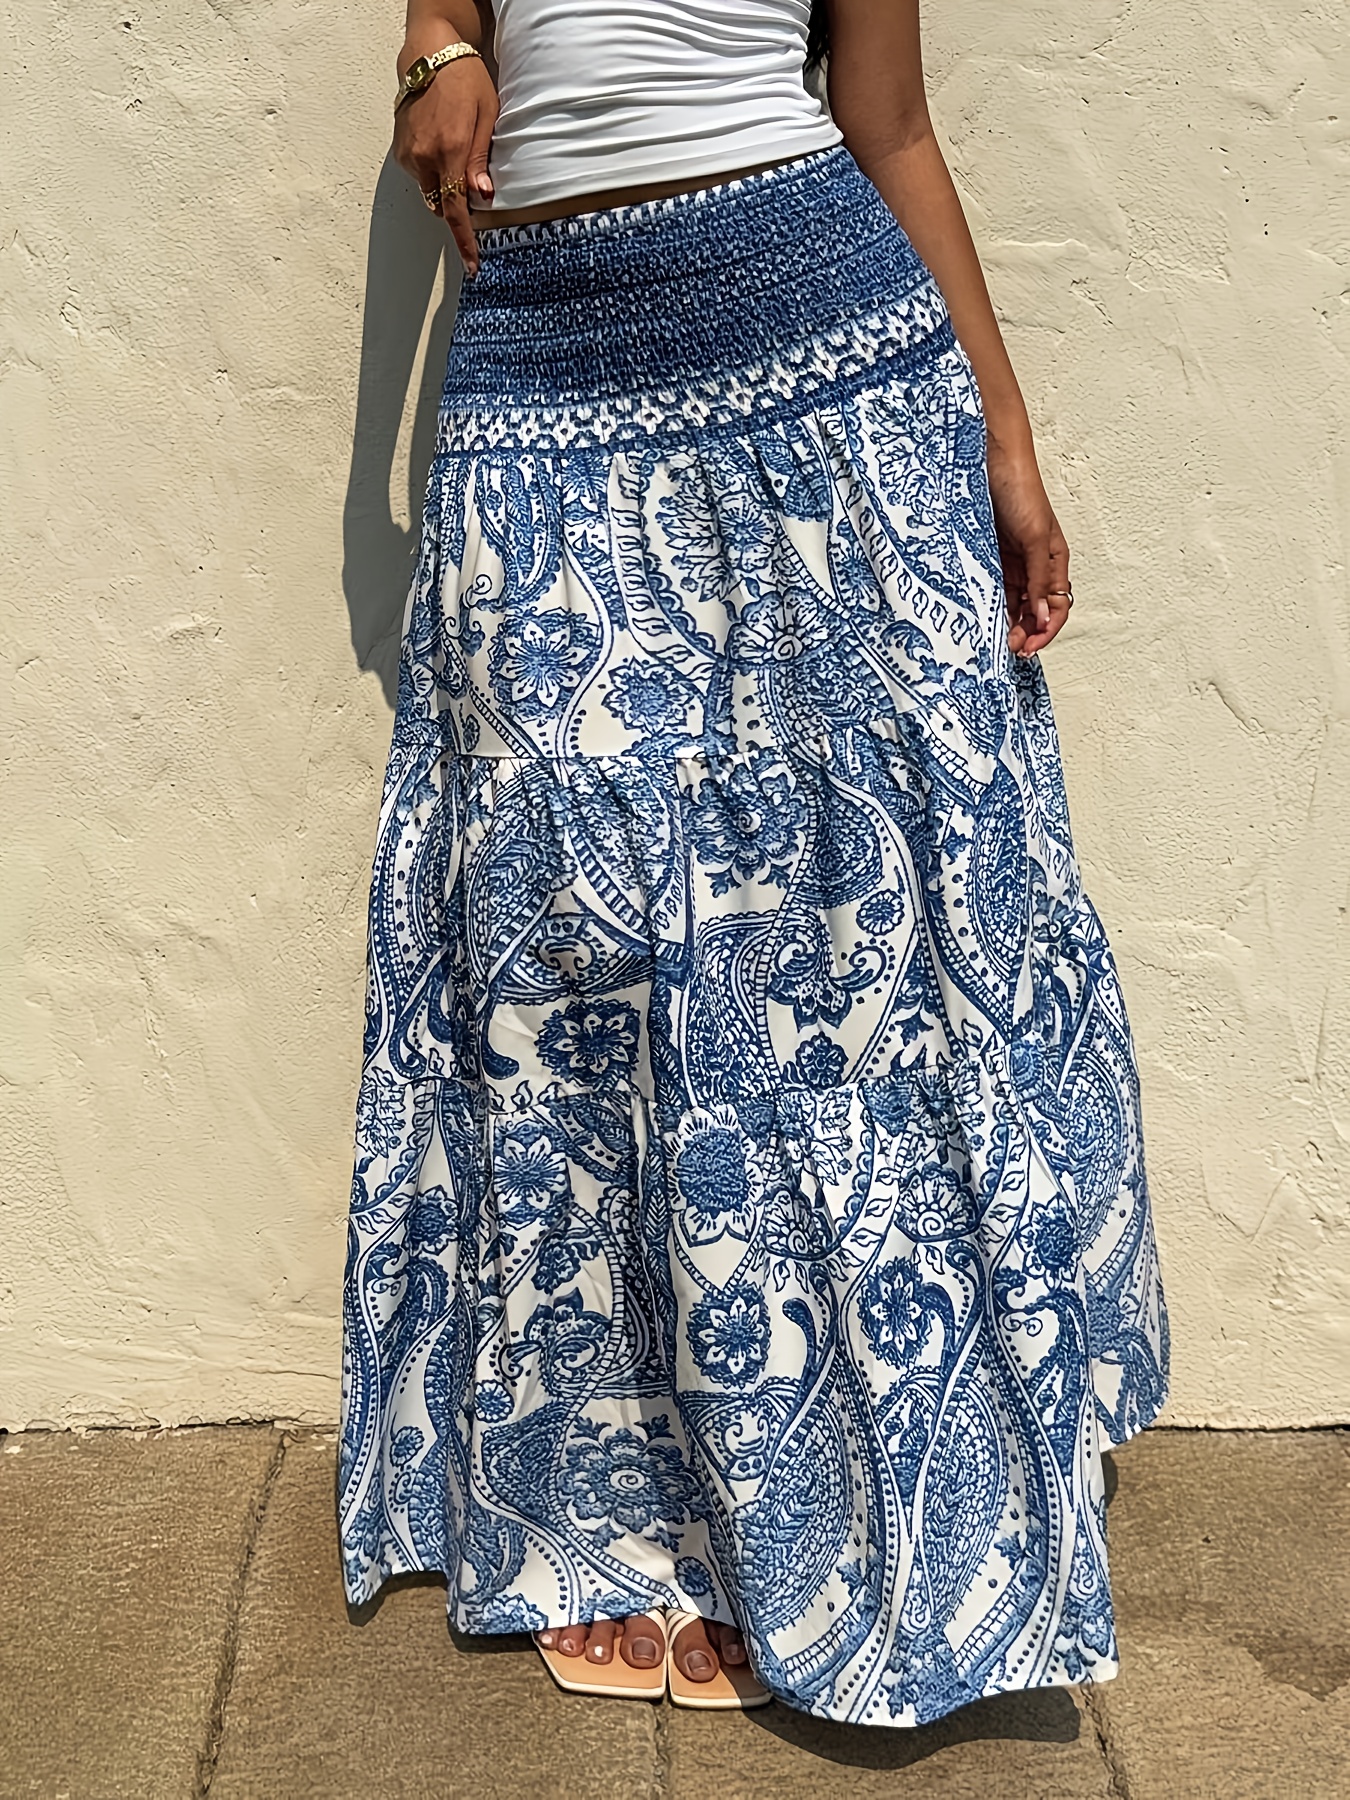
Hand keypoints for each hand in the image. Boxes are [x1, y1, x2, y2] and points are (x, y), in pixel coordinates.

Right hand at [392, 41, 498, 276]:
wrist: (429, 53)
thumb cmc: (463, 79)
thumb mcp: (486, 116)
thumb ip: (480, 159)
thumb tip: (482, 195)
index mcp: (448, 152)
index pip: (457, 211)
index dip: (465, 241)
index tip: (472, 264)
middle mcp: (424, 157)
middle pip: (442, 206)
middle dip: (457, 208)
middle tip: (473, 189)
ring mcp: (408, 154)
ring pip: (429, 192)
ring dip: (444, 188)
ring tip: (455, 155)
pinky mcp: (399, 150)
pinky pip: (419, 176)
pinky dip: (432, 172)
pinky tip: (441, 146)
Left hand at [985, 443, 1071, 659]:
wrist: (990, 464)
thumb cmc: (1021, 491)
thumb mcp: (1034, 539)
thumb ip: (1039, 579)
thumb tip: (1046, 616)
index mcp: (1054, 561)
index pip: (1058, 606)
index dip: (1047, 630)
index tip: (1029, 647)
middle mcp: (1034, 566)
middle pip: (1035, 611)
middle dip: (1026, 632)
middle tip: (1009, 648)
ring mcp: (1011, 564)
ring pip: (1013, 604)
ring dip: (1007, 623)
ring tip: (995, 639)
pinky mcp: (989, 559)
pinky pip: (992, 590)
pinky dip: (990, 607)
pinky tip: (982, 618)